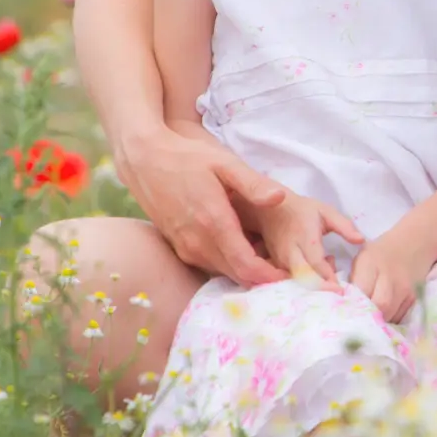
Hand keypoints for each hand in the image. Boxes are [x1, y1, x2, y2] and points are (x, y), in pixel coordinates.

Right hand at [116, 123, 286, 286]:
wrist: (145, 161)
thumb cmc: (188, 158)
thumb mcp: (225, 163)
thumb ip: (253, 184)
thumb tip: (280, 198)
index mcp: (214, 223)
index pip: (246, 266)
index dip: (270, 277)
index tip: (291, 277)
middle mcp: (198, 243)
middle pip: (237, 275)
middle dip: (263, 278)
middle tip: (288, 271)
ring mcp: (186, 248)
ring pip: (223, 272)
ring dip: (246, 272)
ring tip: (270, 259)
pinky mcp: (180, 248)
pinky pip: (210, 265)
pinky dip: (229, 264)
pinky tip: (243, 248)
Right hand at [260, 193, 364, 290]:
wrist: (270, 211)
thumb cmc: (302, 211)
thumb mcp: (326, 212)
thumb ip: (344, 226)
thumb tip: (361, 240)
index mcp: (305, 237)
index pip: (316, 263)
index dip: (328, 277)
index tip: (341, 289)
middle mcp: (290, 252)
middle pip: (304, 278)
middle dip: (320, 288)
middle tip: (336, 291)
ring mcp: (280, 261)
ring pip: (297, 281)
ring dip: (314, 284)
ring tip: (329, 272)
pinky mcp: (275, 266)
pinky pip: (290, 280)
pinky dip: (305, 282)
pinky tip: (316, 273)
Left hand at [349, 229, 433, 323]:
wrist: (414, 244)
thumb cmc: (381, 253)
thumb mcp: (361, 260)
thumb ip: (353, 281)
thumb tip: (345, 305)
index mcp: (370, 263)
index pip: (360, 291)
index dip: (352, 305)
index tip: (345, 313)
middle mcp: (389, 276)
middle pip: (379, 306)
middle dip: (367, 317)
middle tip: (357, 323)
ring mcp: (404, 288)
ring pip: (390, 315)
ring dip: (378, 322)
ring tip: (369, 322)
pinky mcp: (414, 297)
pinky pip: (399, 316)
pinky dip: (389, 320)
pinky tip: (383, 317)